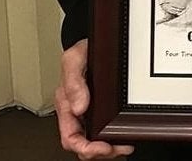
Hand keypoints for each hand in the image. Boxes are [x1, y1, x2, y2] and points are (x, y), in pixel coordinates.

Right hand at [55, 39, 134, 158]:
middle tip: (118, 148)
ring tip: (124, 145)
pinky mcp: (98, 107)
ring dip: (109, 147)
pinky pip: (102, 128)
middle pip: (83, 144)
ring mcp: (87, 110)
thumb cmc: (81, 50)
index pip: (70, 138)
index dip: (86, 148)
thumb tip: (79, 106)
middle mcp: (76, 111)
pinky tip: (123, 134)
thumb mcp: (74, 60)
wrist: (91, 41)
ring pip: (94, 139)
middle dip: (100, 152)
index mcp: (66, 104)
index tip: (102, 147)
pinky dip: (112, 135)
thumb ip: (74, 83)